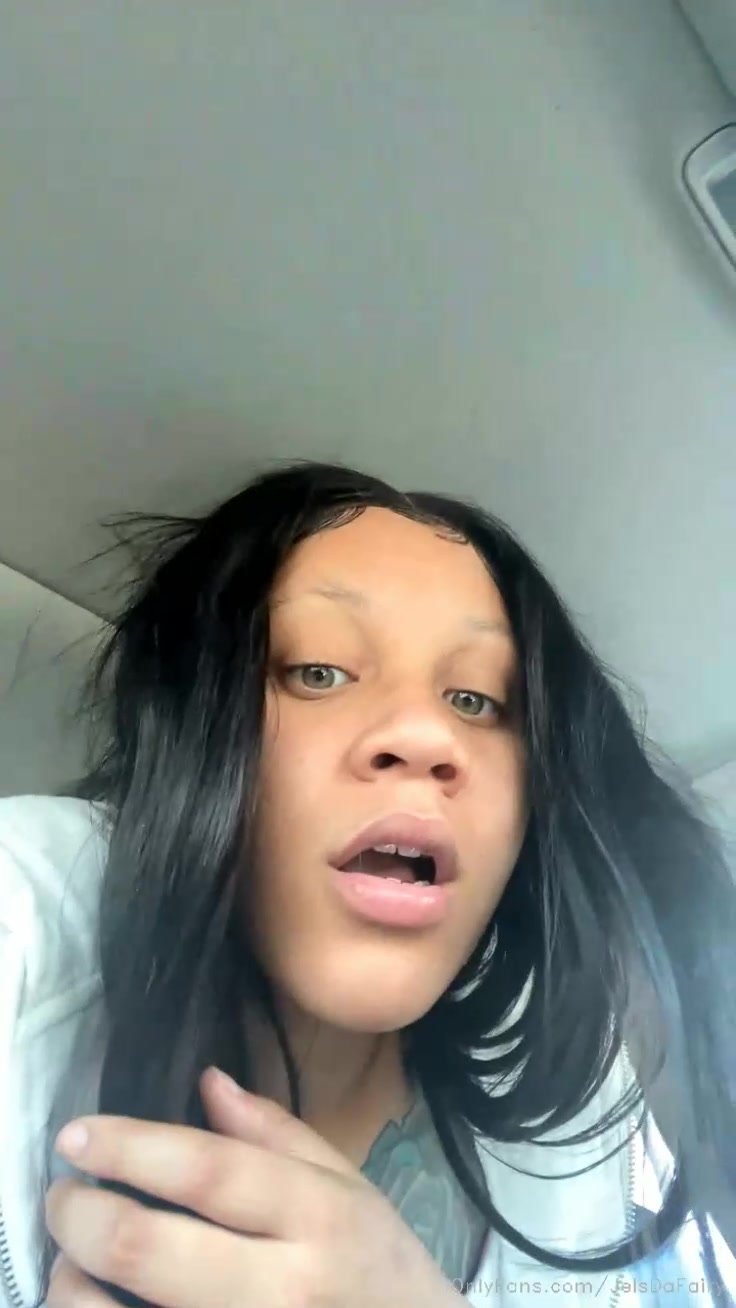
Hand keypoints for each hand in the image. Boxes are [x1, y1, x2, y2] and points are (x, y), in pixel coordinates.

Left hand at [46, 1068, 463, 1307]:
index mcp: (317, 1217)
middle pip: (144, 1246)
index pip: (206, 1170)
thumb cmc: (380, 1268)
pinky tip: (98, 1300)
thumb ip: (276, 1134)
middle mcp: (280, 1287)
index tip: (76, 1134)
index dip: (129, 1147)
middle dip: (79, 1212)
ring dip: (70, 1280)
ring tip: (71, 1258)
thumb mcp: (350, 1189)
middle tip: (63, 1194)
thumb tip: (207, 1081)